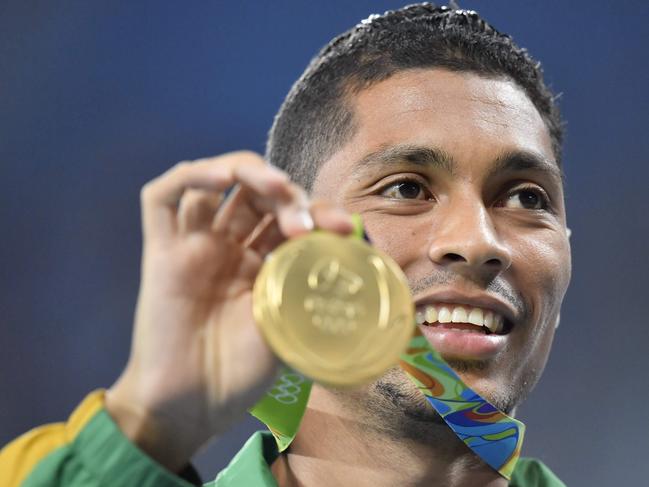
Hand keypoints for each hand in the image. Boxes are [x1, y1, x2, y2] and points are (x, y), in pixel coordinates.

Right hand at [105, 151, 352, 471]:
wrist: (193, 409)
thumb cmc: (241, 375)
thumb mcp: (292, 327)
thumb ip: (310, 290)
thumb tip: (359, 265)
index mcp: (261, 264)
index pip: (289, 216)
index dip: (318, 212)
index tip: (343, 228)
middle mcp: (228, 249)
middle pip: (256, 194)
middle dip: (288, 194)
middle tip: (304, 222)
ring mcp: (193, 247)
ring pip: (213, 182)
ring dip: (249, 172)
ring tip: (276, 188)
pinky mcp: (159, 253)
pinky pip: (161, 198)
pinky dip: (192, 176)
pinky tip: (223, 178)